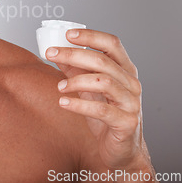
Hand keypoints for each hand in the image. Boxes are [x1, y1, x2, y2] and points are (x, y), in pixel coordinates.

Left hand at [46, 29, 148, 169]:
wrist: (121, 148)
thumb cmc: (105, 113)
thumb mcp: (88, 87)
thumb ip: (75, 69)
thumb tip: (55, 52)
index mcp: (124, 69)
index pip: (111, 44)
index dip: (90, 36)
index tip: (68, 34)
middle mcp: (131, 83)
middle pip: (102, 61)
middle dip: (73, 55)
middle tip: (51, 54)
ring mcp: (131, 102)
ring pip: (103, 82)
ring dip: (76, 80)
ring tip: (59, 86)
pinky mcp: (126, 122)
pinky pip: (102, 110)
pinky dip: (79, 104)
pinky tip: (63, 103)